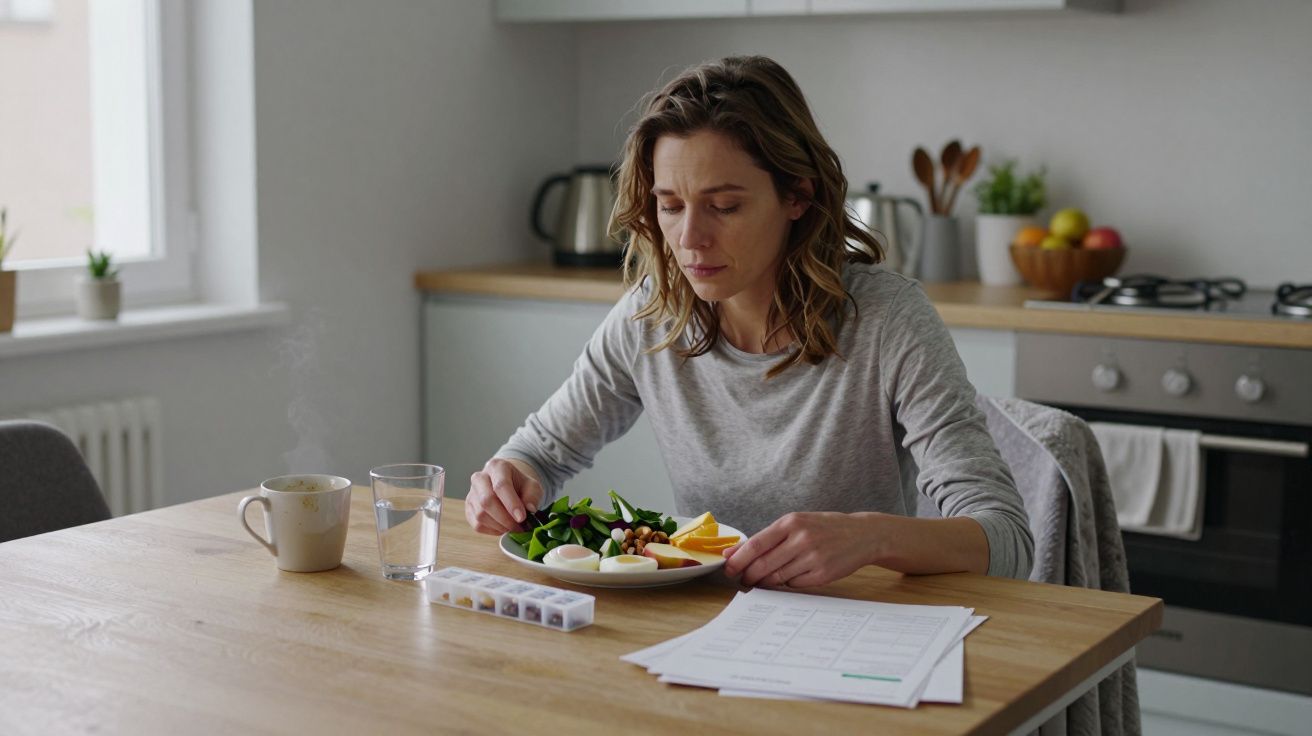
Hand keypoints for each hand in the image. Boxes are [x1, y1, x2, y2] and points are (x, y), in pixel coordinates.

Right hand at [465, 458, 544, 534]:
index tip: (522, 518)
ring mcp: (471, 493)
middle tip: (519, 527)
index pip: (501, 485)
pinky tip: (503, 527)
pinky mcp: (468, 508)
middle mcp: (480, 477)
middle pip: (487, 500)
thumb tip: (529, 509)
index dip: (511, 503)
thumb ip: (532, 496)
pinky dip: (493, 530)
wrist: (509, 486)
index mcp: (497, 467)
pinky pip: (477, 525)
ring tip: (513, 527)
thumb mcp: (532, 487)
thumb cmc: (520, 486)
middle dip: (505, 518)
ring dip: (500, 526)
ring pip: (481, 515)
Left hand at [722, 512, 876, 588]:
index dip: (738, 560)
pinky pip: (794, 585)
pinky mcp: (822, 574)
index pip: (755, 545)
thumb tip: (733, 552)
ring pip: (777, 578)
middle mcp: (801, 539)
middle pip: (763, 565)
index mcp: (791, 522)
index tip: (728, 569)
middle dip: (748, 576)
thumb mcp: (796, 524)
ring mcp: (813, 558)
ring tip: (763, 580)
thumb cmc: (823, 528)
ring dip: (766, 582)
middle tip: (743, 580)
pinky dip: (787, 583)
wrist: (862, 534)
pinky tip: (791, 576)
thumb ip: (766, 538)